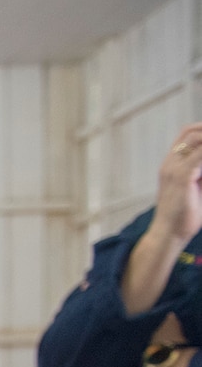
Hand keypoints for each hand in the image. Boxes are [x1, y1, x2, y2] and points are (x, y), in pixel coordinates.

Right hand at [122, 123, 201, 313]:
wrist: (168, 234)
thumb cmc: (184, 215)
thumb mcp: (197, 187)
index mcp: (171, 163)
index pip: (187, 132)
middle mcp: (170, 163)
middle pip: (193, 132)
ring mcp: (173, 169)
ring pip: (198, 140)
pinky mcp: (182, 178)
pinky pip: (200, 156)